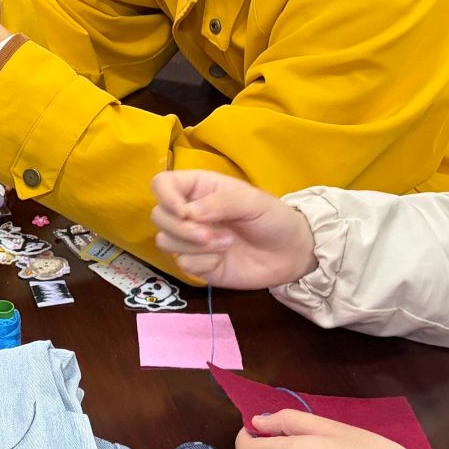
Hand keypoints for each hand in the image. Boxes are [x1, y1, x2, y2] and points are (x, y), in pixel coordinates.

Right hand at [151, 170, 317, 286]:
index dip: (165, 196)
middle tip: (210, 235)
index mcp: (199, 188)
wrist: (290, 254)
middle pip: (158, 216)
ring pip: (165, 241)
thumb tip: (188, 212)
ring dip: (194, 246)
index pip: (162, 184)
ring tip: (226, 245)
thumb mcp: (253, 201)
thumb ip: (222, 202)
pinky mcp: (197, 265)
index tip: (183, 211)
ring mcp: (191, 240)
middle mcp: (189, 212)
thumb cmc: (272, 218)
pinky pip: (183, 263)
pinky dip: (203, 263)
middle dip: (181, 228)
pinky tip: (222, 259)